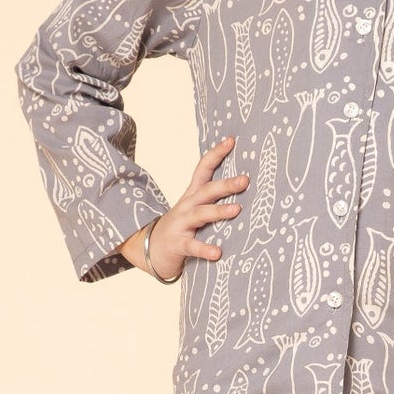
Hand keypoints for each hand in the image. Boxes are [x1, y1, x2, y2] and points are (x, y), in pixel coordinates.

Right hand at [120, 135, 248, 279]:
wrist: (148, 248)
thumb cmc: (181, 227)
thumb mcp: (194, 208)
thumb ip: (213, 199)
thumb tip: (244, 185)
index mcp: (192, 195)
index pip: (203, 169)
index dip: (216, 154)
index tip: (231, 140)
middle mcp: (187, 206)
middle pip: (206, 191)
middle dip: (226, 184)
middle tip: (245, 180)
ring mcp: (181, 224)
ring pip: (200, 214)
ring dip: (218, 211)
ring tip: (236, 209)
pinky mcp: (177, 244)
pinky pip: (192, 246)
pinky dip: (205, 249)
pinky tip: (218, 253)